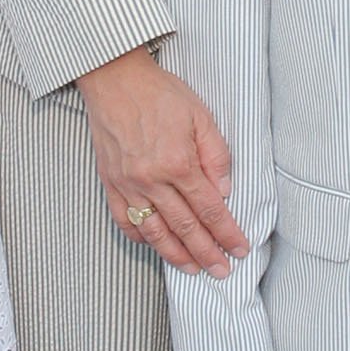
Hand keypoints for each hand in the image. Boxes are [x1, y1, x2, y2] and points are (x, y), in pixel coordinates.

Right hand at [76, 48, 246, 273]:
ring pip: (155, 231)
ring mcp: (128, 184)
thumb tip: (224, 191)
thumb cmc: (158, 93)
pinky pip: (124, 220)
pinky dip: (140, 237)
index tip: (240, 248)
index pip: (210, 209)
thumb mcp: (200, 116)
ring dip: (176, 255)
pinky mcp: (110, 183)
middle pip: (185, 227)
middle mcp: (152, 180)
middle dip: (207, 253)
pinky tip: (154, 245)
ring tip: (193, 269)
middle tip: (222, 271)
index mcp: (179, 163)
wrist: (114, 79)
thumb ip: (216, 155)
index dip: (228, 232)